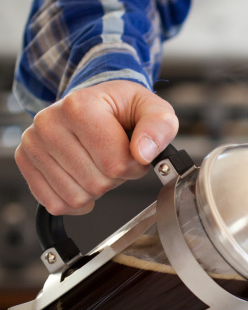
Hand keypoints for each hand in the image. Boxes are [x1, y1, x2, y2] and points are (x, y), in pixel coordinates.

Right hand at [15, 80, 178, 214]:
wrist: (97, 105)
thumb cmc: (123, 110)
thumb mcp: (153, 109)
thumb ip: (159, 126)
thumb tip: (144, 153)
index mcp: (80, 106)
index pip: (115, 164)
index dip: (135, 166)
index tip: (135, 152)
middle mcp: (49, 123)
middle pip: (96, 183)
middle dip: (116, 177)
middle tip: (115, 156)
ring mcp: (33, 143)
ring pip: (76, 196)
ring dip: (97, 189)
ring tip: (98, 163)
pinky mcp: (26, 162)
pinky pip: (55, 204)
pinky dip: (76, 201)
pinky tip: (83, 179)